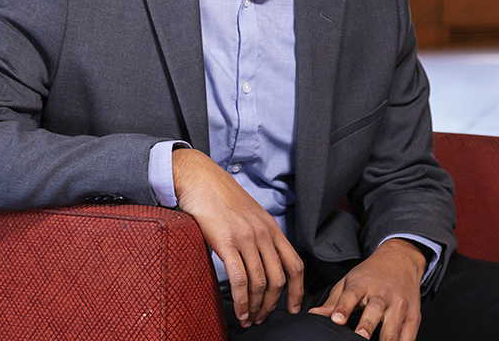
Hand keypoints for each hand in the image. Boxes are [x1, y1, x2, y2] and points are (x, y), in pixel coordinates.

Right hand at [172, 148, 303, 326]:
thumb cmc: (221, 198)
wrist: (201, 179)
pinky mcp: (226, 242)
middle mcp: (263, 234)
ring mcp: (246, 238)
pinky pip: (240, 279)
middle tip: (263, 317)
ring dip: (256, 307)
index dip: (297, 290)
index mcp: (271, 228)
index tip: (294, 307)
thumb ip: (258, 236)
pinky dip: (242, 300)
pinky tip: (239, 310)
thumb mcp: (249, 216)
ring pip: (260, 282)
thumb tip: (259, 262)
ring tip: (248, 318)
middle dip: (272, 304)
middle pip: (279, 278)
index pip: (295, 264)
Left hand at [309, 238, 425, 340]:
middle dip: (367, 326)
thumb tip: (313, 315)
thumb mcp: (349, 282)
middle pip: (374, 311)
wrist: (401, 260)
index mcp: (362, 284)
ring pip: (393, 328)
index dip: (343, 308)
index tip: (337, 319)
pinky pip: (409, 337)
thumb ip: (333, 302)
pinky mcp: (414, 316)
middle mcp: (382, 295)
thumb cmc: (371, 274)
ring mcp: (400, 306)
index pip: (351, 295)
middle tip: (360, 335)